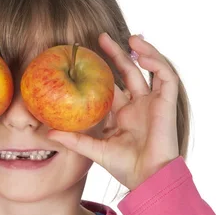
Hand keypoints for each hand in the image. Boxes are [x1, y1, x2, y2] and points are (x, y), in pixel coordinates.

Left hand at [46, 32, 179, 189]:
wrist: (148, 178)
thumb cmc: (125, 167)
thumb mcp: (94, 149)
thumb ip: (74, 139)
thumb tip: (48, 132)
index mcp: (122, 114)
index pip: (111, 85)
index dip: (101, 70)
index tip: (85, 56)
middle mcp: (138, 105)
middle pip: (129, 72)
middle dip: (117, 53)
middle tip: (101, 36)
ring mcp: (153, 103)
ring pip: (151, 69)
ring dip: (143, 51)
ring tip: (130, 37)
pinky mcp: (167, 103)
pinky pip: (166, 77)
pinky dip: (157, 62)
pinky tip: (144, 54)